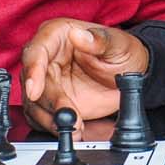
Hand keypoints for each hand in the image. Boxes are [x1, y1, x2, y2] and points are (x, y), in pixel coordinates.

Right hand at [18, 17, 147, 128]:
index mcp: (57, 35)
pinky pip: (42, 117)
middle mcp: (46, 57)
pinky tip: (72, 130)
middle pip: (32, 82)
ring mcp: (46, 81)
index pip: (36, 51)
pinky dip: (54, 127)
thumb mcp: (118, 44)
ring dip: (51, 119)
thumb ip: (99, 40)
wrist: (131, 75)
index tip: (34, 90)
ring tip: (75, 127)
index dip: (32, 72)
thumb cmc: (122, 52)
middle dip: (49, 102)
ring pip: (34, 103)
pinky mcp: (51, 102)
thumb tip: (78, 35)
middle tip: (68, 116)